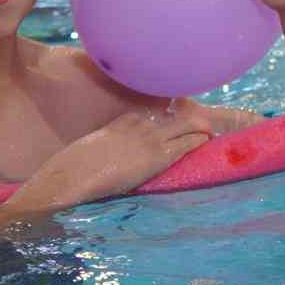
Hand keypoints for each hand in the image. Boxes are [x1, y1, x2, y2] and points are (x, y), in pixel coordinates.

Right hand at [7, 106, 211, 213]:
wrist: (72, 176)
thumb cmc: (75, 168)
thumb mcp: (95, 148)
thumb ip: (110, 146)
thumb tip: (113, 157)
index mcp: (125, 120)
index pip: (157, 108)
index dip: (172, 111)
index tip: (182, 110)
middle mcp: (141, 123)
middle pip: (176, 112)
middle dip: (192, 115)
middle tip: (204, 122)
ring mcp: (150, 138)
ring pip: (187, 124)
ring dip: (201, 127)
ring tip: (212, 131)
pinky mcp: (157, 155)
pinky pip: (186, 144)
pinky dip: (200, 141)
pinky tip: (209, 141)